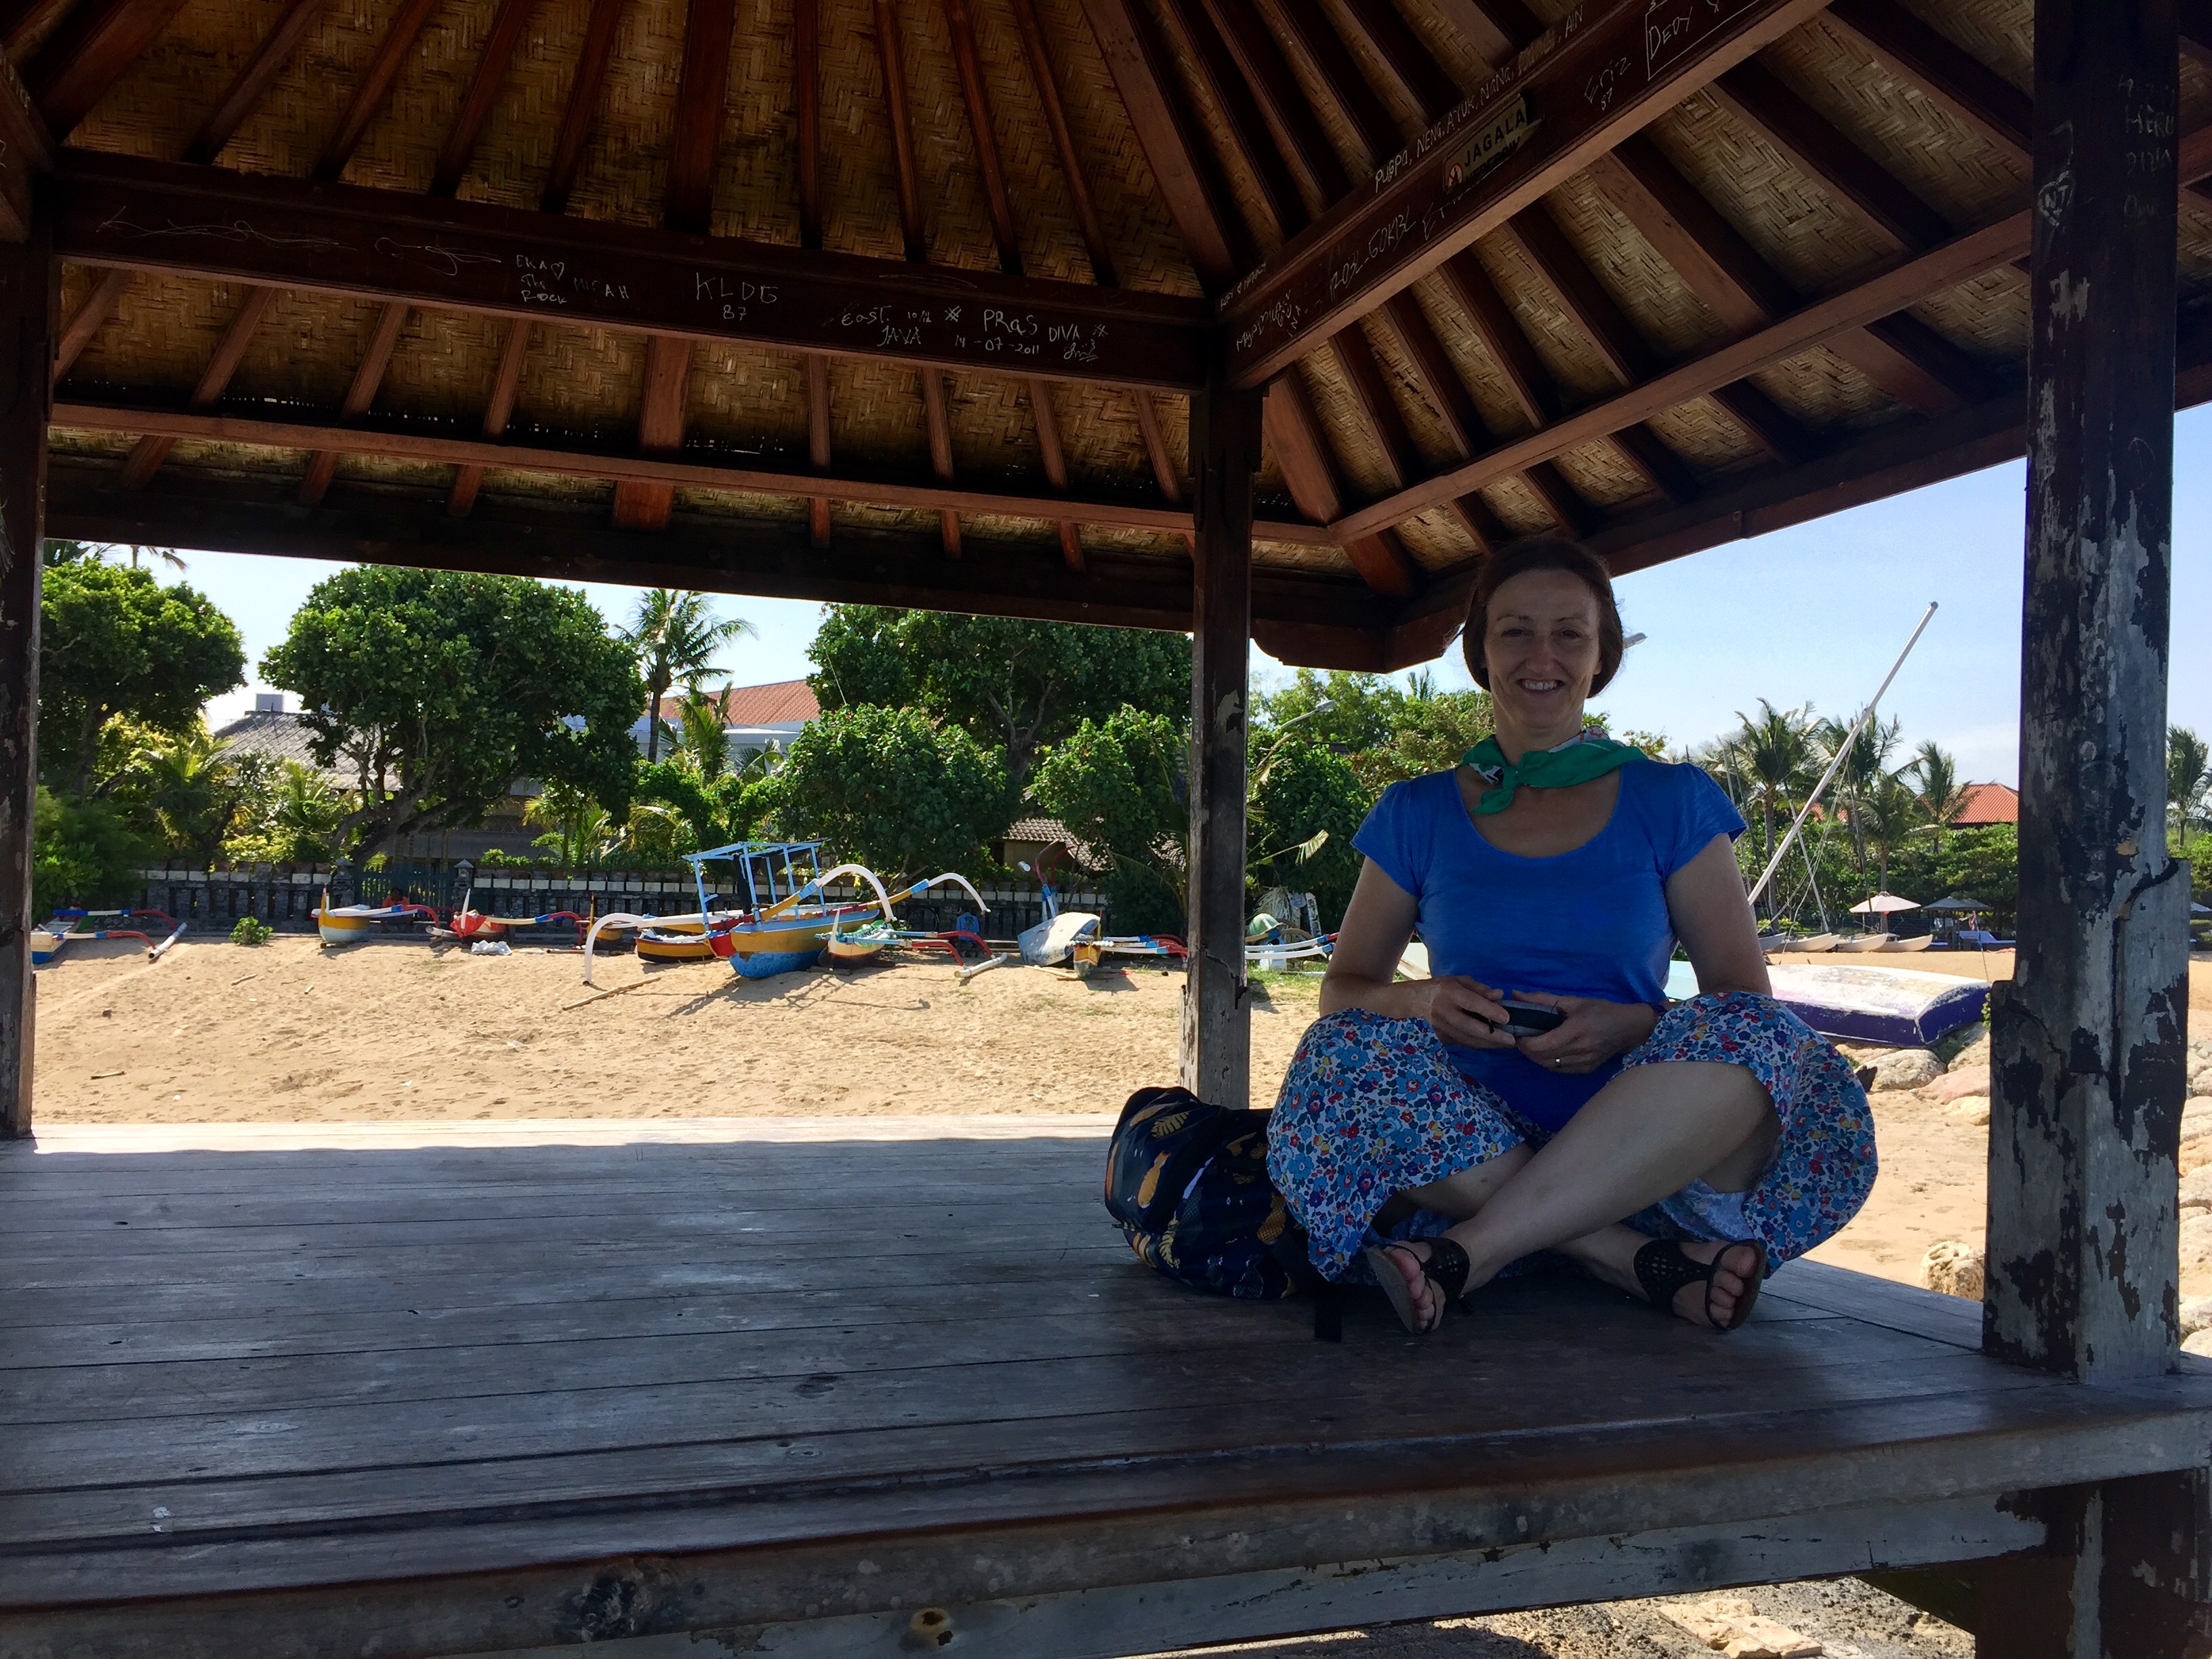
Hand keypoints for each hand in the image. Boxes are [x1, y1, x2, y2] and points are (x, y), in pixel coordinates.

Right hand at [1416, 976, 1517, 1048]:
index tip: (1507, 1017)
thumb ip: (1480, 988)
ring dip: (1489, 1043)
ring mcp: (1441, 1028)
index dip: (1489, 1011)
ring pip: (1468, 1039)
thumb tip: (1499, 995)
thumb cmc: (1439, 988)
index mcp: (1448, 993)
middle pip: (1470, 1027)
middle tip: (1512, 1039)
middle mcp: (1444, 1011)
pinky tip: (1493, 1044)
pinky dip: (1479, 1044)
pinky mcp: (1441, 1038)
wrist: (1410, 1003)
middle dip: (1493, 1035)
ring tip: (1507, 1044)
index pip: (1471, 1002)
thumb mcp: (1458, 981)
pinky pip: (1463, 1043)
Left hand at [1512, 993, 1658, 1073]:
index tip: (1518, 1033)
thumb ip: (1543, 999)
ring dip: (1535, 1057)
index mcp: (1577, 1030)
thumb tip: (1516, 995)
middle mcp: (1580, 1050)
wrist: (1628, 1028)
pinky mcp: (1586, 1070)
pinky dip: (1547, 1062)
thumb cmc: (1601, 1011)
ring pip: (1549, 1065)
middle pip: (1542, 1057)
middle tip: (1520, 1037)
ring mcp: (1584, 1063)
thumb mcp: (1573, 1000)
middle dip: (1526, 1049)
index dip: (1525, 1042)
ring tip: (1531, 1044)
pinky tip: (1546, 1052)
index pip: (1542, 1044)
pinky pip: (1559, 1069)